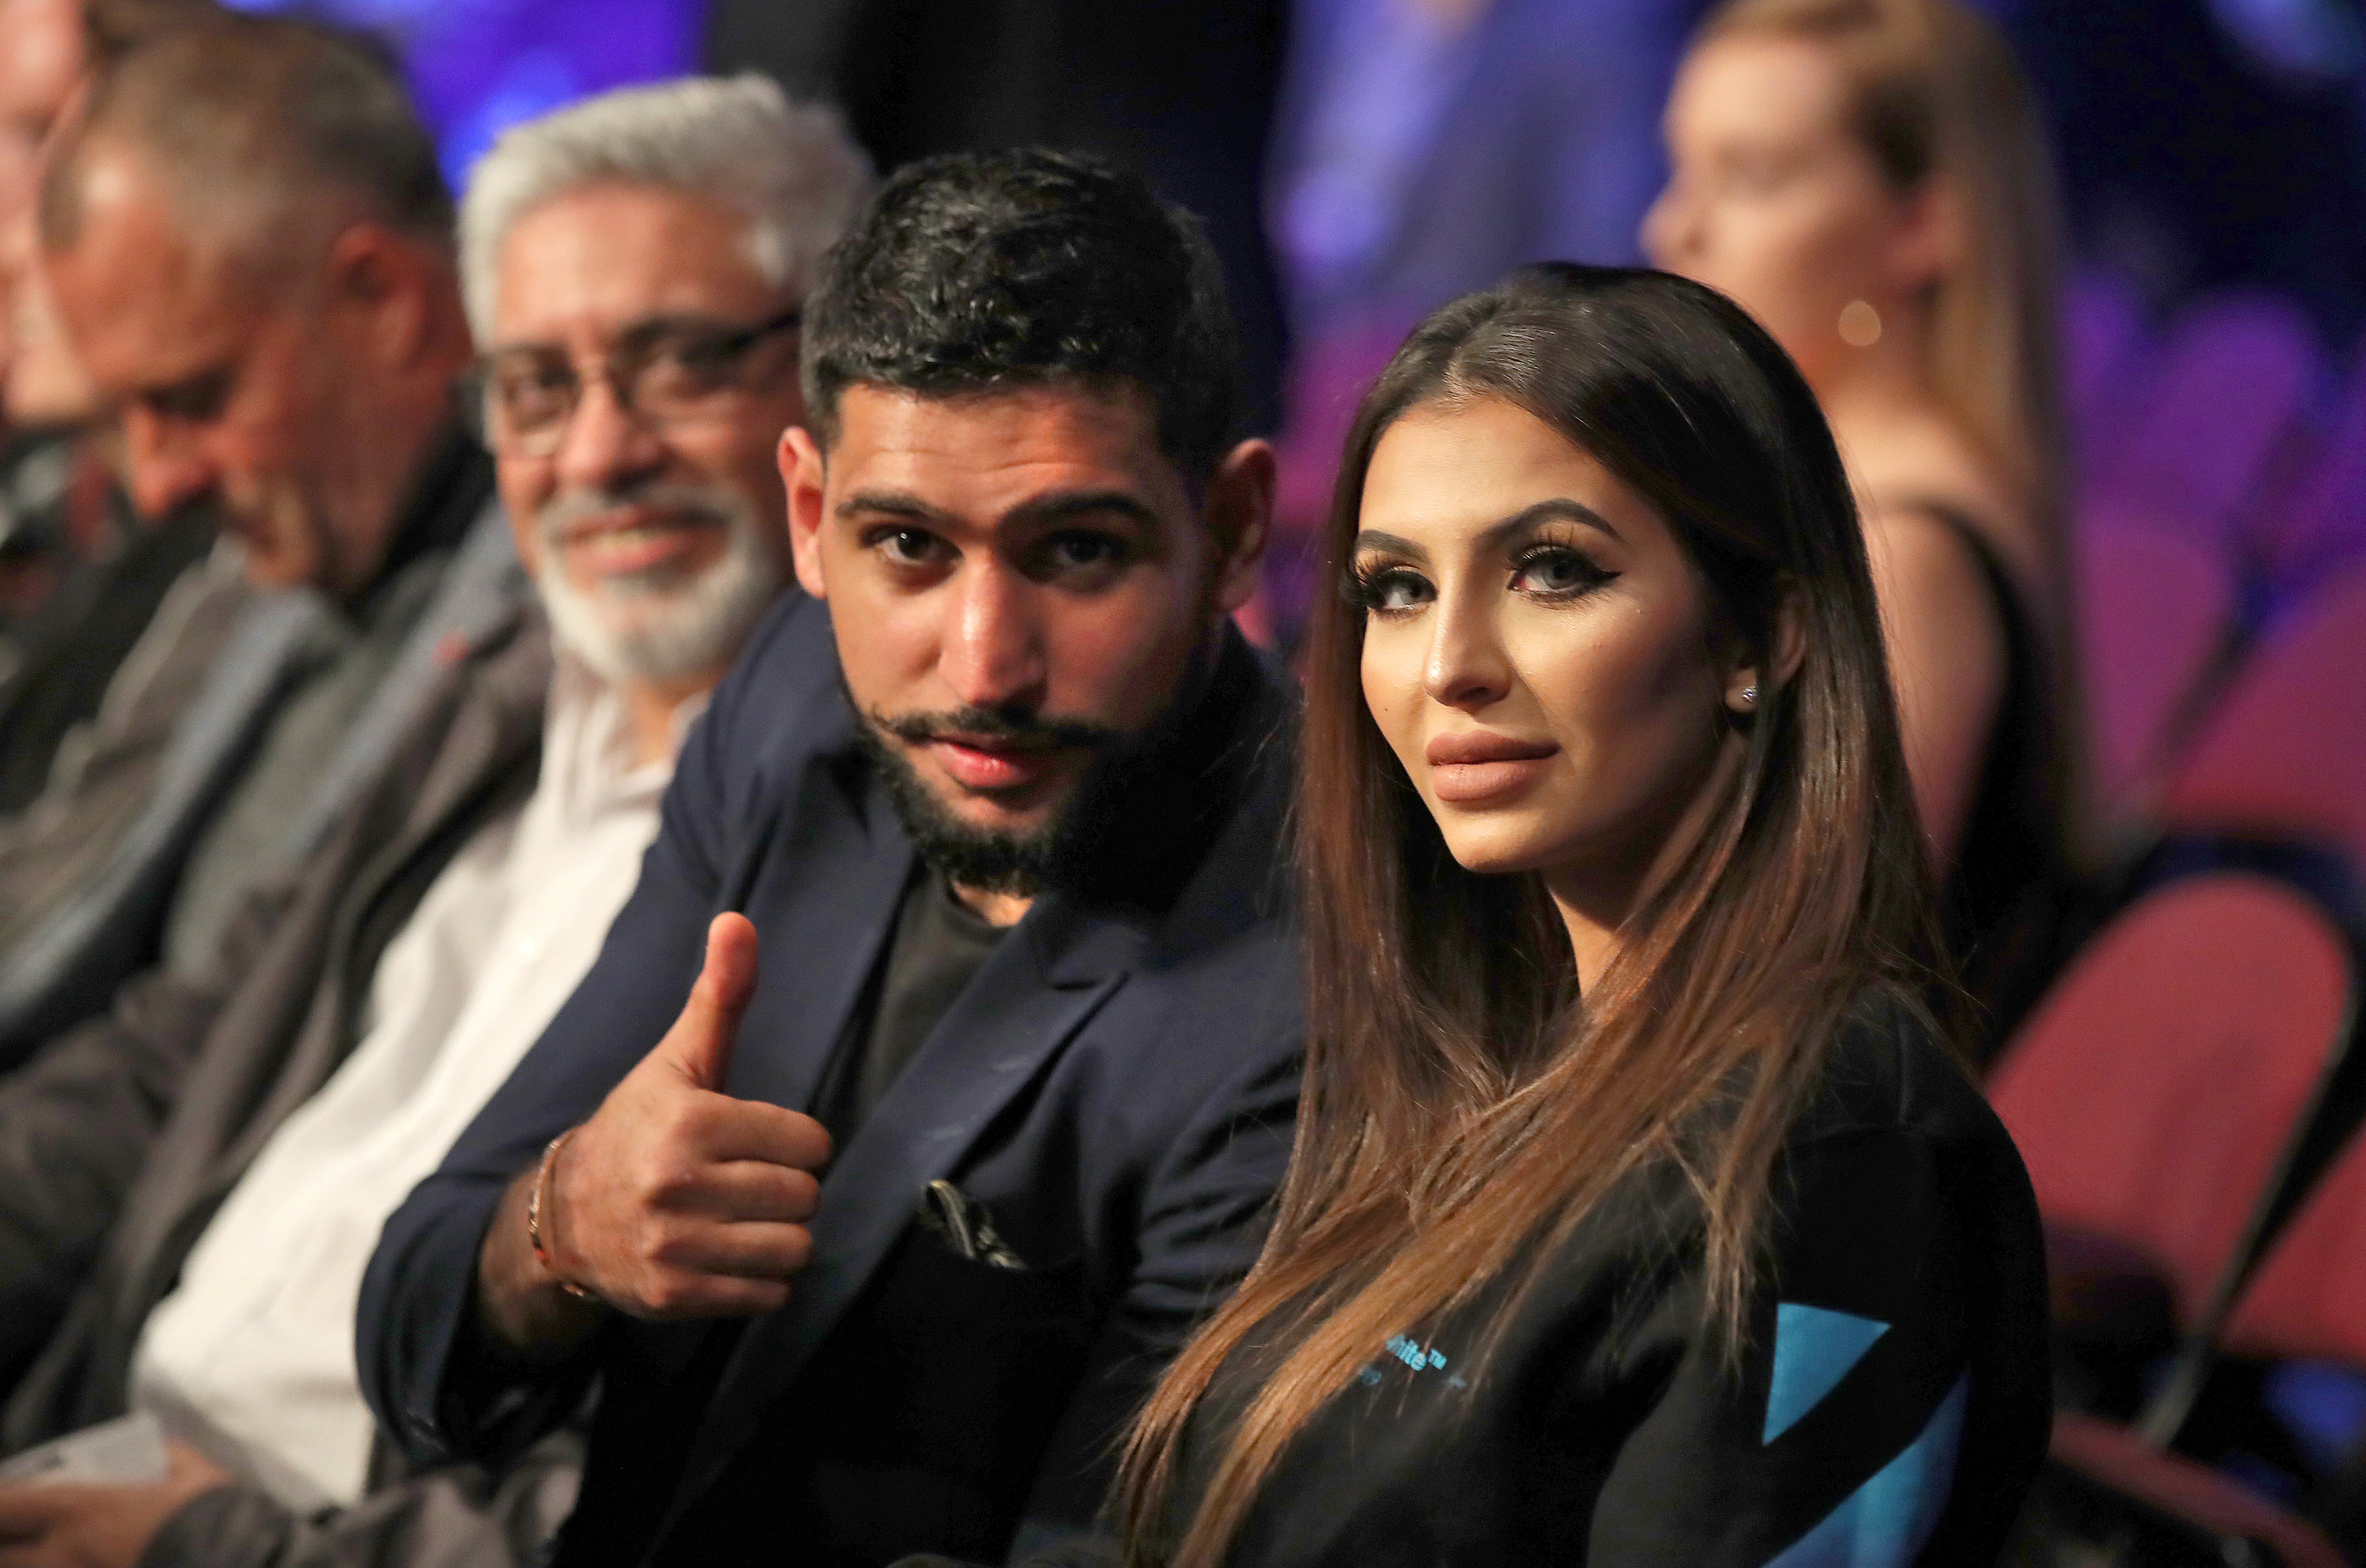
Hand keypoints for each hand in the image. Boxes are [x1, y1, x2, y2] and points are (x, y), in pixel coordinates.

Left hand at [0, 1442, 228, 1567]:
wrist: (228, 1559)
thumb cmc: (203, 1512)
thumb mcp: (188, 1468)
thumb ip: (163, 1456)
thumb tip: (156, 1451)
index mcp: (82, 1510)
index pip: (8, 1505)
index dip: (0, 1500)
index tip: (7, 1496)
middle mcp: (64, 1552)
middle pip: (4, 1553)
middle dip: (5, 1541)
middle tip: (14, 1529)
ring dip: (26, 1559)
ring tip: (38, 1550)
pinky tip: (71, 1562)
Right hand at [538, 913, 831, 1318]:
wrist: (564, 1215)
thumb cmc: (640, 1127)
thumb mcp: (678, 1059)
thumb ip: (720, 995)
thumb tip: (737, 920)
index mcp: (689, 1121)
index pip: (810, 1142)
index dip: (796, 1143)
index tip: (760, 1142)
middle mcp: (677, 1184)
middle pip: (805, 1197)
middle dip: (790, 1190)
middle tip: (751, 1183)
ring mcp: (674, 1246)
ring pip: (794, 1249)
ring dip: (782, 1238)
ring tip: (745, 1219)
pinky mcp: (673, 1296)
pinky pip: (768, 1295)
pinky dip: (763, 1281)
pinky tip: (730, 1255)